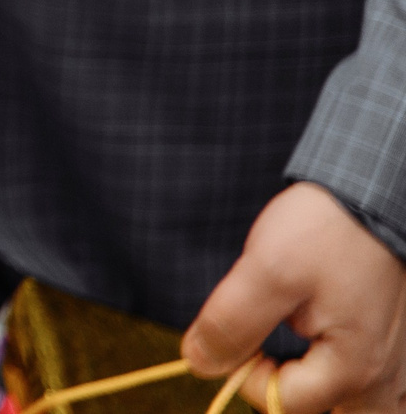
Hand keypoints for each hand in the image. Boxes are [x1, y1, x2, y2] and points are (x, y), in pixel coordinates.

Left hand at [186, 183, 405, 413]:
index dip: (243, 372)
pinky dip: (343, 366)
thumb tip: (199, 362)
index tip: (235, 331)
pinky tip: (329, 331)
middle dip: (290, 388)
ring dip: (320, 381)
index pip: (282, 403)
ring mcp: (398, 365)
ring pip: (354, 402)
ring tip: (302, 341)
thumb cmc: (329, 229)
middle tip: (270, 347)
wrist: (376, 193)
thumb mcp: (268, 270)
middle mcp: (386, 379)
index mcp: (354, 369)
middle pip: (325, 411)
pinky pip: (370, 379)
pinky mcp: (398, 346)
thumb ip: (232, 323)